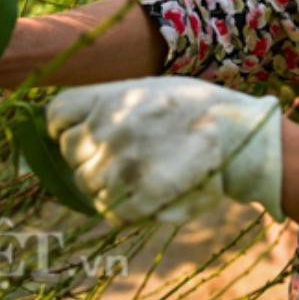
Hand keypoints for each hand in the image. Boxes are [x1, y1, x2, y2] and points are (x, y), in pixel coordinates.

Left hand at [46, 77, 283, 224]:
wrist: (240, 136)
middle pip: (71, 152)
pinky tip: (143, 196)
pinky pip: (110, 211)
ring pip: (87, 185)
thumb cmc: (198, 108)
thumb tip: (79, 126)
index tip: (76, 132)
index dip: (64, 127)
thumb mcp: (152, 88)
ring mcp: (120, 166)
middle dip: (89, 156)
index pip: (57, 115)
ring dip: (106, 184)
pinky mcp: (136, 197)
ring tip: (136, 176)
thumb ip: (113, 105)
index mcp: (110, 98)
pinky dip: (122, 208)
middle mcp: (108, 130)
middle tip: (119, 157)